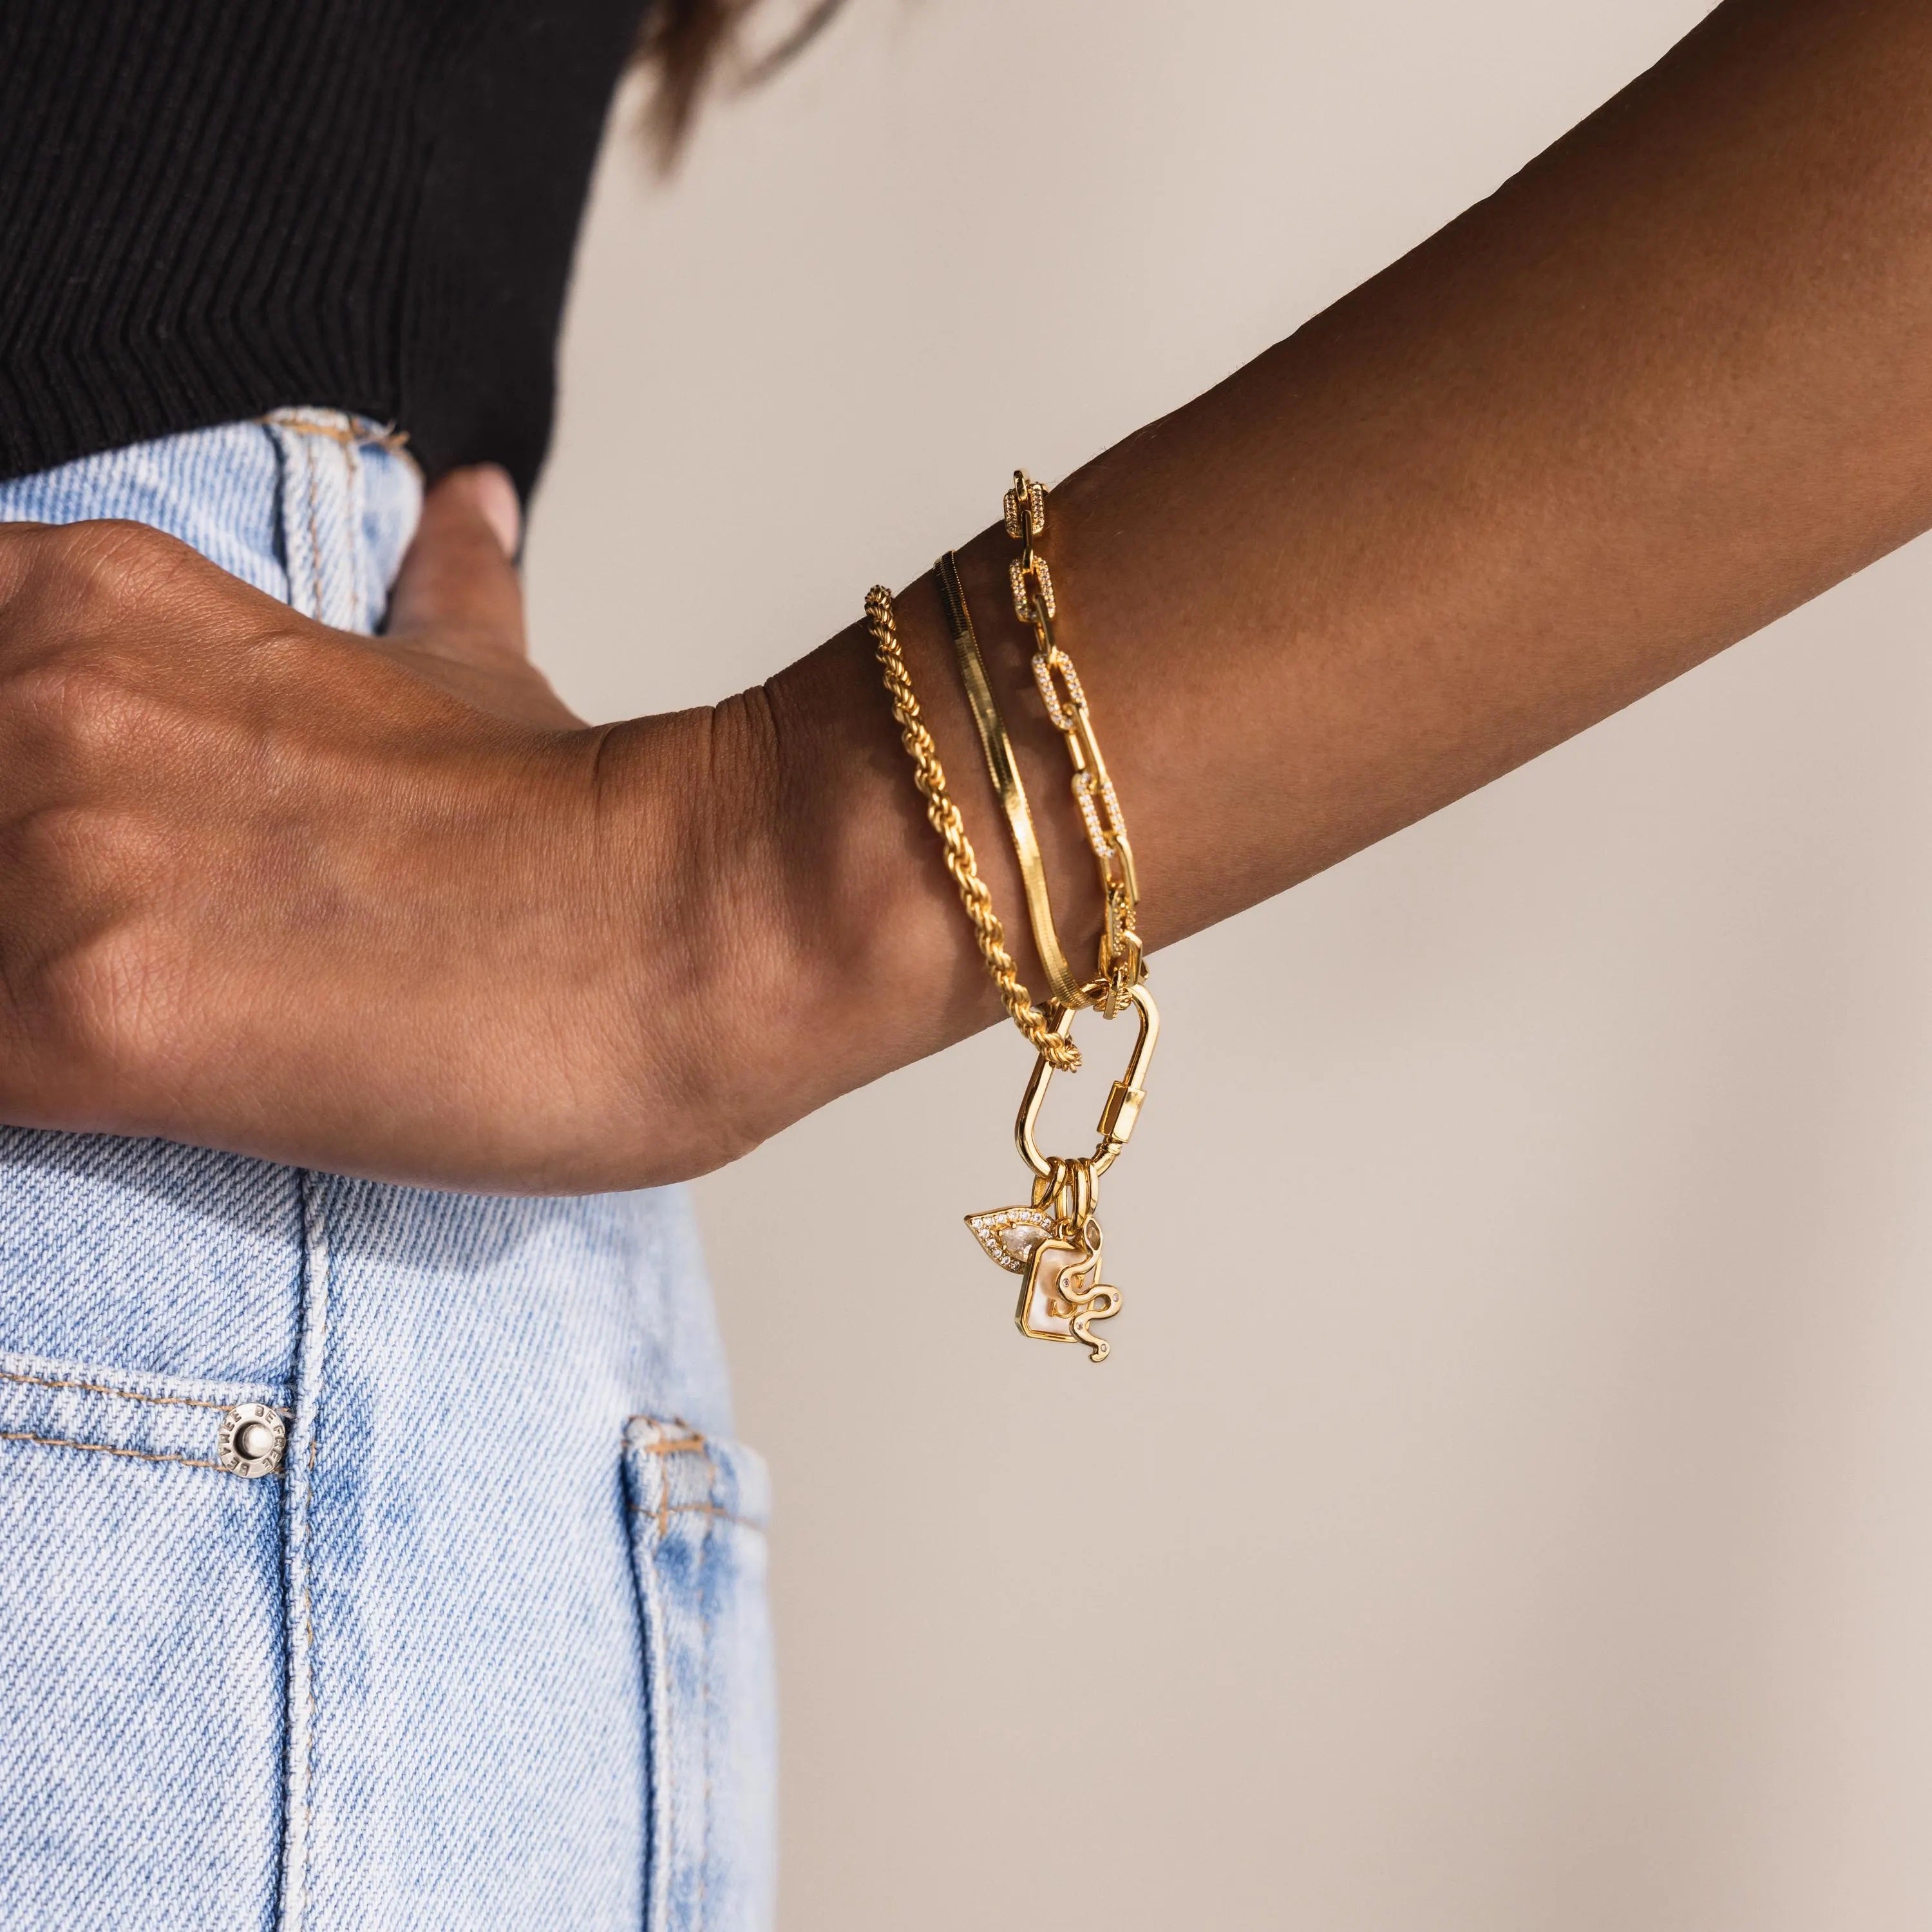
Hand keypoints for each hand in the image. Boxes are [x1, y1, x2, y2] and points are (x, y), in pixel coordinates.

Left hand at [0, 468, 783, 1191]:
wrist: (689, 923)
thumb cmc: (583, 823)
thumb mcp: (475, 673)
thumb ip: (432, 591)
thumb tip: (472, 507)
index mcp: (95, 600)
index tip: (50, 861)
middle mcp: (42, 703)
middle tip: (107, 953)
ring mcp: (59, 858)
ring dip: (6, 1000)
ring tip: (139, 1029)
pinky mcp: (93, 1022)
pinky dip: (20, 1087)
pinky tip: (120, 1098)